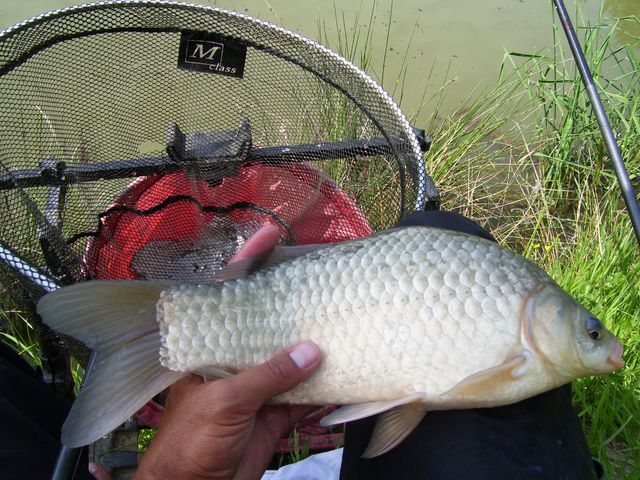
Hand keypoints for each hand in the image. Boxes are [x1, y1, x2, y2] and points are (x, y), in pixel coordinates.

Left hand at [136, 224, 321, 478]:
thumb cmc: (190, 441)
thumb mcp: (225, 402)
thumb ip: (266, 376)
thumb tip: (309, 352)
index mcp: (213, 348)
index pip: (229, 298)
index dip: (249, 264)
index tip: (271, 234)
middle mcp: (237, 360)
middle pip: (269, 325)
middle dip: (294, 307)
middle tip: (323, 282)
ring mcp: (259, 386)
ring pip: (292, 360)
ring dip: (316, 348)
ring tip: (345, 324)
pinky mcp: (276, 413)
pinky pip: (305, 394)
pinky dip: (325, 387)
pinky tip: (346, 373)